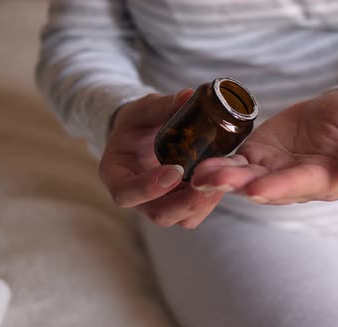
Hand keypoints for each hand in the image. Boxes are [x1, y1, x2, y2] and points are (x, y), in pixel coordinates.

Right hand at [99, 90, 223, 228]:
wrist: (143, 134)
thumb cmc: (138, 122)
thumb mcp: (144, 110)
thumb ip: (162, 106)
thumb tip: (187, 96)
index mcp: (116, 175)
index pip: (125, 194)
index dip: (148, 188)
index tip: (174, 171)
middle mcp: (136, 197)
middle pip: (158, 214)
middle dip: (185, 202)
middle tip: (208, 181)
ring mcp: (159, 204)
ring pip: (180, 219)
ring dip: (202, 204)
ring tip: (219, 180)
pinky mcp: (179, 203)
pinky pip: (194, 212)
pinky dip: (209, 200)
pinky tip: (221, 179)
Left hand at [191, 89, 337, 204]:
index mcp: (326, 179)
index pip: (299, 185)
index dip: (277, 188)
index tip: (255, 190)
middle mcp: (296, 183)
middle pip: (265, 186)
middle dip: (237, 185)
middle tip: (210, 181)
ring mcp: (275, 172)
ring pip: (245, 178)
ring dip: (221, 178)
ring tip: (198, 174)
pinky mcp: (259, 158)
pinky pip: (236, 164)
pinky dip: (218, 165)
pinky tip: (199, 164)